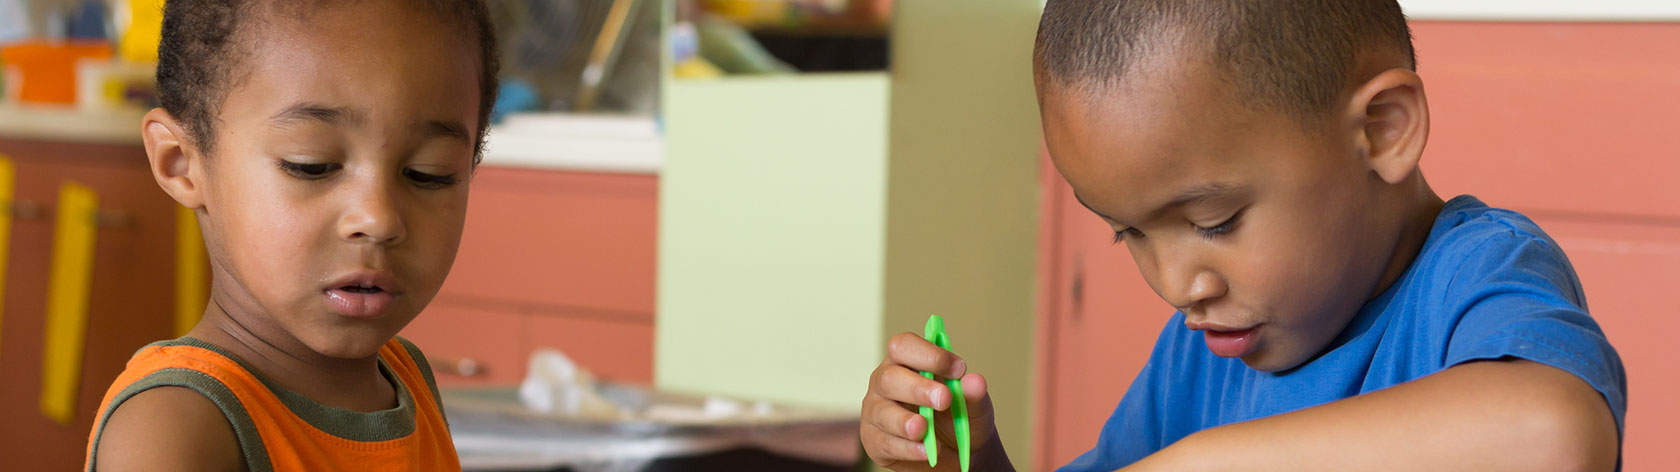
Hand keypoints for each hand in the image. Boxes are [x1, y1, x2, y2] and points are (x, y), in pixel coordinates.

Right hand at [861, 332, 1004, 470]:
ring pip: (882, 412)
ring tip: (925, 429)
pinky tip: (925, 450)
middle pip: (889, 377)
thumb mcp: (973, 406)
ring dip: (905, 421)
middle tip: (944, 399)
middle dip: (917, 388)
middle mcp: (885, 382)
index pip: (904, 346)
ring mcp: (876, 411)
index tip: (957, 369)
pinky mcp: (874, 441)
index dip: (928, 354)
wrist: (957, 453)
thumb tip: (975, 382)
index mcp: (906, 361)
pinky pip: (884, 443)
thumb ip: (973, 394)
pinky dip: (907, 448)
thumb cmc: (958, 417)